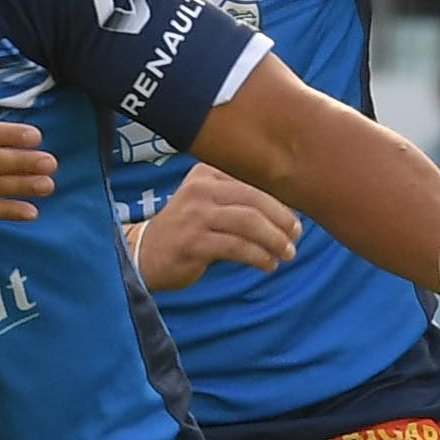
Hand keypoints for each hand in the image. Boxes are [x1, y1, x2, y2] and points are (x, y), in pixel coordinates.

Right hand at [132, 165, 300, 287]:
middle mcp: (200, 189)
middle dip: (282, 219)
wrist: (143, 255)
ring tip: (287, 253)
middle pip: (254, 199)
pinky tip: (268, 265)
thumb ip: (237, 201)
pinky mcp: (194, 242)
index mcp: (206, 173)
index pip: (252, 183)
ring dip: (274, 240)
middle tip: (296, 236)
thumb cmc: (184, 231)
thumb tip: (287, 211)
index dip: (279, 202)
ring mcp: (195, 215)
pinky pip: (237, 247)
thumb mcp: (206, 203)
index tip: (293, 220)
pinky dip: (259, 257)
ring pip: (249, 222)